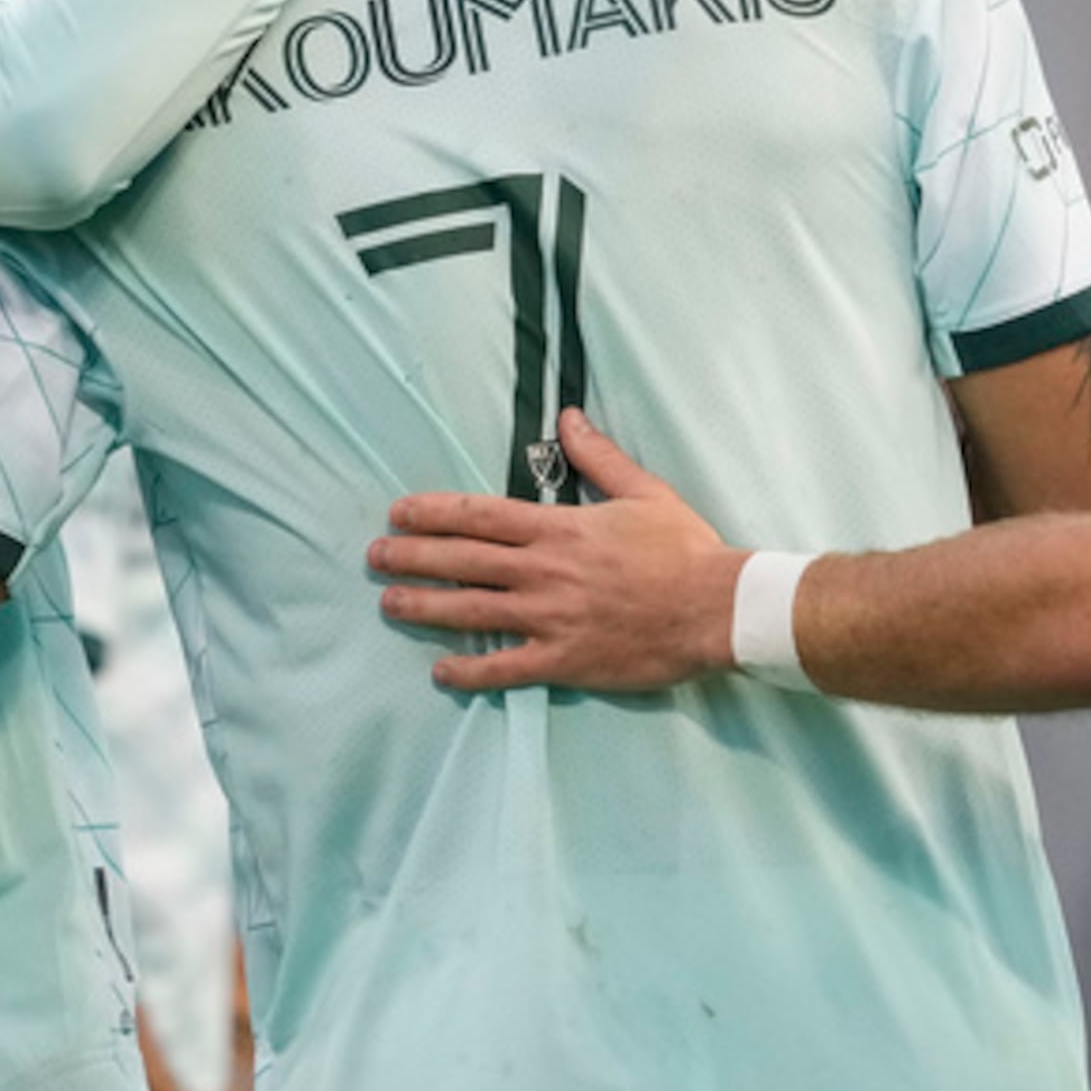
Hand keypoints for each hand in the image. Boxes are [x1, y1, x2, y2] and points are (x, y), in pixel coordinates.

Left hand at [374, 408, 743, 691]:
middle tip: (373, 557)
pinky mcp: (564, 660)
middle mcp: (545, 572)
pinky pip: (505, 668)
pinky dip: (470, 672)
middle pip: (463, 561)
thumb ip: (599, 457)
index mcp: (560, 528)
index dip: (433, 513)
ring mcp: (550, 618)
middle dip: (412, 557)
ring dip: (425, 607)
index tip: (398, 512)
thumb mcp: (643, 491)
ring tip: (389, 603)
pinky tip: (440, 671)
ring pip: (472, 612)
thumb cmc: (684, 549)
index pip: (480, 515)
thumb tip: (569, 418)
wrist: (716, 608)